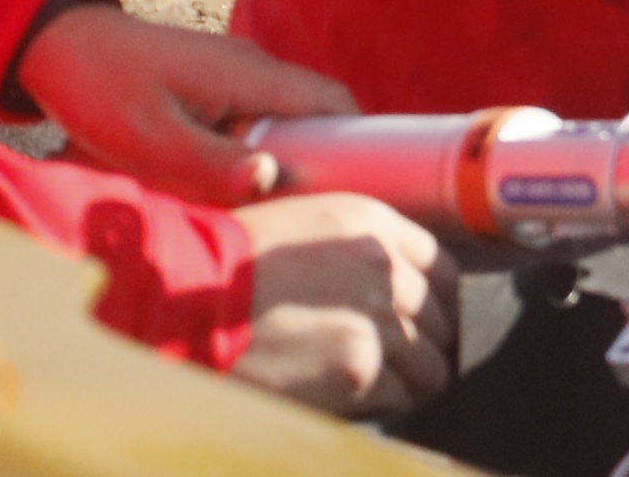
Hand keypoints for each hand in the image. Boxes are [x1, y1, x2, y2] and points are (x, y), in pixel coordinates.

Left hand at [13, 6, 354, 205]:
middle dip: (326, 166)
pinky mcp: (212, 88)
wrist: (53, 46)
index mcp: (248, 73)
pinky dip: (258, 158)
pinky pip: (254, 125)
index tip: (369, 193)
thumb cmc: (97, 87)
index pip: (332, 101)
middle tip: (319, 221)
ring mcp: (232, 76)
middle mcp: (251, 69)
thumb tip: (268, 183)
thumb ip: (207, 162)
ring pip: (285, 125)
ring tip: (279, 217)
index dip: (362, 143)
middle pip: (316, 117)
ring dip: (288, 166)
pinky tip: (235, 196)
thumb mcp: (148, 136)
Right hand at [228, 193, 455, 417]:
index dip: (435, 303)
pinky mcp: (359, 368)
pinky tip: (349, 397)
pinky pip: (400, 397)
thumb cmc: (226, 267)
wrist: (186, 301)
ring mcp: (377, 319)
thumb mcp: (301, 226)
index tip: (423, 322)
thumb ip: (352, 250)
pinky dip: (381, 404)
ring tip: (371, 386)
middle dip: (422, 346)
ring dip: (407, 381)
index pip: (442, 269)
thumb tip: (386, 288)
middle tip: (394, 363)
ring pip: (431, 367)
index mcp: (371, 225)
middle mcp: (384, 267)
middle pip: (442, 320)